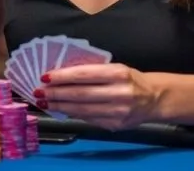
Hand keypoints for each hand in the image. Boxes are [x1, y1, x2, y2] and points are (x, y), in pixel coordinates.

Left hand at [37, 64, 158, 130]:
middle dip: (56, 93)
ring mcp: (118, 112)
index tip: (45, 76)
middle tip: (39, 92)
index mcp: (118, 73)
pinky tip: (62, 109)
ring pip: (82, 110)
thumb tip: (62, 76)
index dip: (63, 76)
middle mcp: (119, 93)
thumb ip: (93, 72)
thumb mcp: (115, 68)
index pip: (84, 74)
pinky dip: (73, 114)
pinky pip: (89, 119)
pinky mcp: (116, 125)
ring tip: (45, 102)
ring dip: (61, 106)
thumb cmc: (129, 79)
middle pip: (80, 94)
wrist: (154, 98)